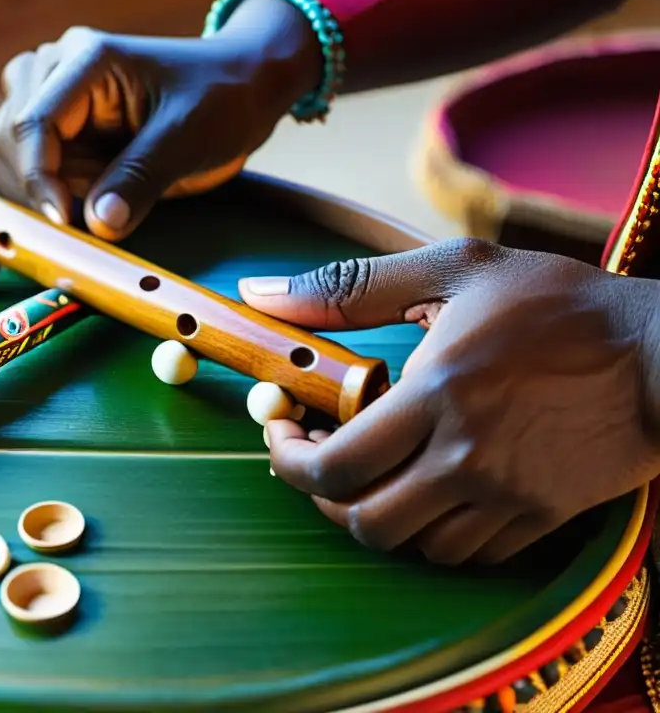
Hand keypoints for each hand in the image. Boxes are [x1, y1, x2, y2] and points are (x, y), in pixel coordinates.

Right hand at [0, 0, 322, 240]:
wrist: (244, 90)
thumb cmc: (222, 99)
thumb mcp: (189, 137)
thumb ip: (142, 179)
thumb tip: (98, 225)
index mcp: (86, 60)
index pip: (34, 121)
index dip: (38, 177)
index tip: (62, 222)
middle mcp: (57, 72)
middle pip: (8, 137)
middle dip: (37, 186)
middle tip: (81, 222)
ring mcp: (56, 100)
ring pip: (10, 154)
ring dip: (39, 192)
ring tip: (96, 202)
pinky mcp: (64, 131)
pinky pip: (32, 169)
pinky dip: (48, 196)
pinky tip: (85, 203)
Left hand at [239, 238, 659, 564]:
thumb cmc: (561, 306)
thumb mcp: (457, 270)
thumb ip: (353, 286)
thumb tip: (262, 295)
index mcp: (438, 393)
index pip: (336, 463)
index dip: (290, 460)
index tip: (283, 435)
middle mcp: (467, 456)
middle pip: (364, 518)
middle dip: (323, 497)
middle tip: (318, 459)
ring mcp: (508, 495)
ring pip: (413, 545)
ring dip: (376, 514)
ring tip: (371, 473)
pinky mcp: (541, 518)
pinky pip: (467, 553)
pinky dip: (432, 531)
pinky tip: (428, 490)